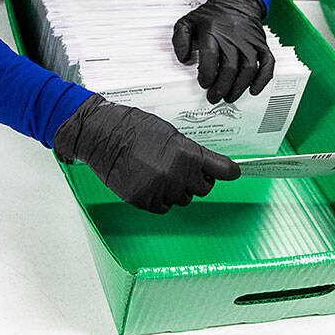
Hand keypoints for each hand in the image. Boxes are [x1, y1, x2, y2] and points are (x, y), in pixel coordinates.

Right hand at [52, 94, 239, 212]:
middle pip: (203, 189)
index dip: (228, 171)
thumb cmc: (134, 127)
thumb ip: (191, 152)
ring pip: (182, 199)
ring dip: (176, 190)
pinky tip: (148, 182)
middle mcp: (178, 175)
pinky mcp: (143, 200)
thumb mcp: (170, 133)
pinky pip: (163, 207)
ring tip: (158, 172)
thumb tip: (207, 166)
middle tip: (181, 168)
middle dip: (196, 180)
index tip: (232, 172)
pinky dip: (159, 199)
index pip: (223, 170)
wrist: (102, 134)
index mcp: (188, 154)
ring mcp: (160, 189)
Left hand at [172, 0, 274, 104]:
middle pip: (230, 66)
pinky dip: (263, 79)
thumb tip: (184, 59)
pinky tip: (254, 90)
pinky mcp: (262, 44)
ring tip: (229, 97)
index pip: (210, 56)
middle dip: (221, 87)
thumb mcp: (188, 22)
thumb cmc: (211, 16)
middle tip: (214, 97)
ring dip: (239, 87)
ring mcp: (249, 41)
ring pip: (248, 68)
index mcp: (212, 30)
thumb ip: (180, 40)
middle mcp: (233, 36)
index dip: (207, 74)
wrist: (236, 1)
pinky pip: (268, 63)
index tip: (203, 84)